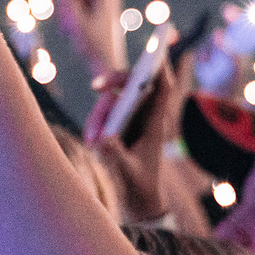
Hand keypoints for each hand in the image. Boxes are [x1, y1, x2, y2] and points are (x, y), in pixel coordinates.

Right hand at [82, 54, 182, 222]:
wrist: (138, 202)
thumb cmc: (140, 186)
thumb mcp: (128, 173)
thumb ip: (116, 157)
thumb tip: (102, 141)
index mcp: (155, 123)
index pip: (161, 88)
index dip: (159, 66)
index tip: (153, 52)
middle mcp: (143, 117)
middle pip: (130, 85)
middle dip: (113, 80)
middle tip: (97, 85)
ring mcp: (127, 120)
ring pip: (110, 100)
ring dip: (98, 116)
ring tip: (93, 142)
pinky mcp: (114, 127)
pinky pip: (100, 116)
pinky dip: (93, 126)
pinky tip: (92, 144)